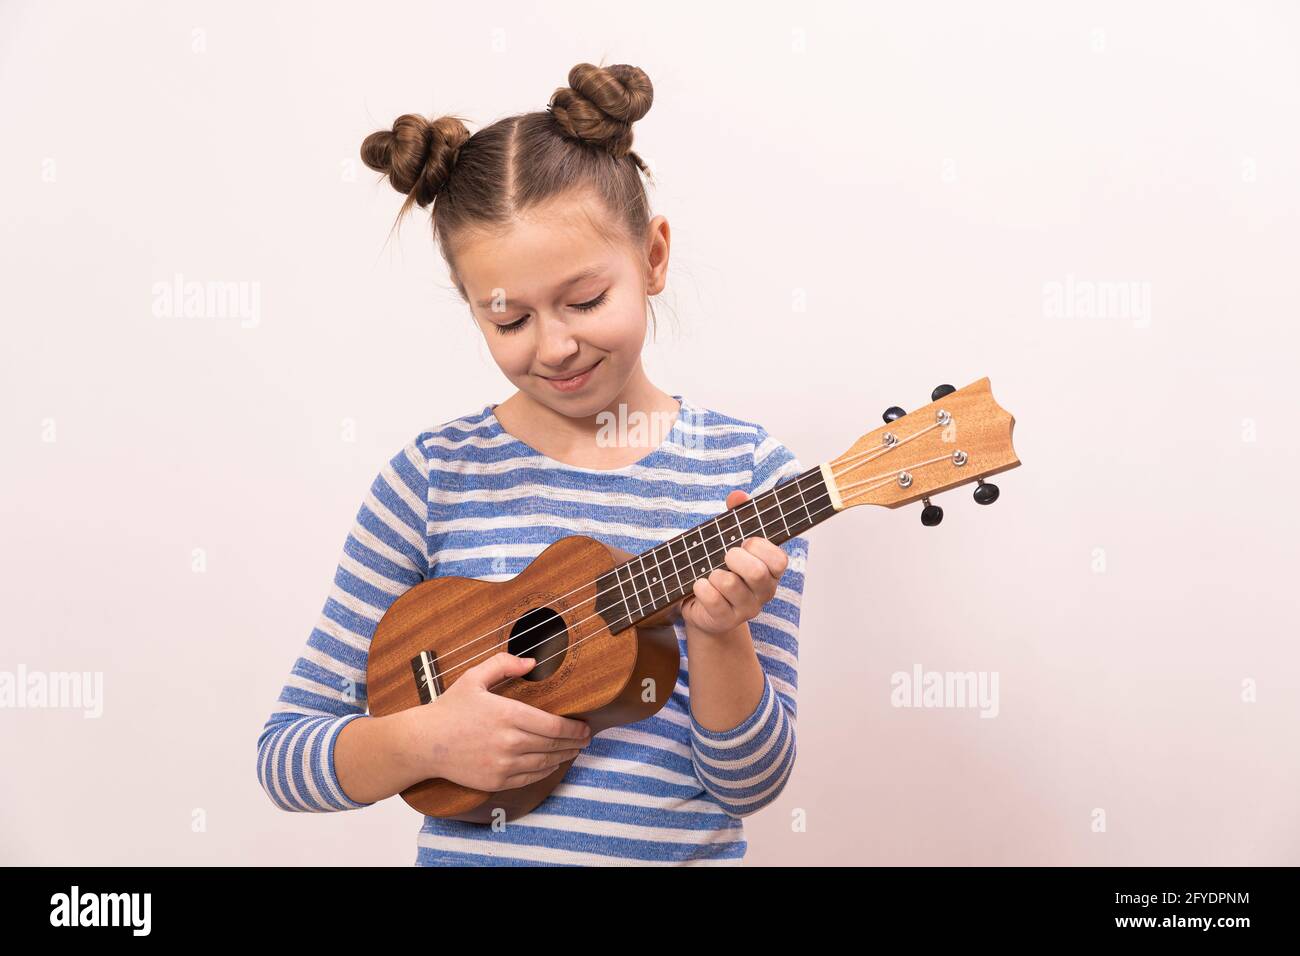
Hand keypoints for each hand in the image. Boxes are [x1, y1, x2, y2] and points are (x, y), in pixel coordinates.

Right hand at [404, 652, 592, 791]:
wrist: (424, 743)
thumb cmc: (449, 708)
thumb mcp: (474, 678)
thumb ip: (504, 664)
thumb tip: (532, 662)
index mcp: (507, 714)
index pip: (553, 725)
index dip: (574, 728)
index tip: (584, 726)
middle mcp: (508, 741)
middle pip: (553, 744)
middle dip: (574, 742)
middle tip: (585, 738)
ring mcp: (502, 764)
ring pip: (545, 762)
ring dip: (564, 756)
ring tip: (574, 750)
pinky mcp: (496, 780)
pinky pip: (530, 777)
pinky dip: (546, 770)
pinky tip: (552, 763)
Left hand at [679, 490, 788, 636]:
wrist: (704, 608)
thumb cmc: (721, 569)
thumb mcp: (729, 542)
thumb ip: (736, 517)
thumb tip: (737, 495)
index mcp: (771, 572)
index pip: (779, 560)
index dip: (760, 547)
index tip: (744, 542)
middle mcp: (764, 592)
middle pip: (757, 573)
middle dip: (735, 558)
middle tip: (725, 556)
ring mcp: (746, 609)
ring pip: (730, 584)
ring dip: (714, 574)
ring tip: (710, 574)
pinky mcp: (725, 620)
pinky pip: (712, 600)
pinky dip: (701, 587)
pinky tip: (699, 586)